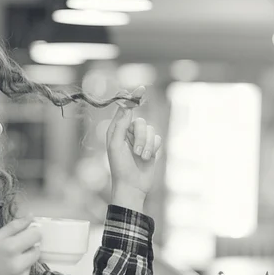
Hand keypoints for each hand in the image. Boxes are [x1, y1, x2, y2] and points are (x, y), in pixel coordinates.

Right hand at [0, 215, 40, 274]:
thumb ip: (13, 226)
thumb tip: (31, 216)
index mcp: (10, 247)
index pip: (36, 235)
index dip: (31, 234)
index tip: (25, 236)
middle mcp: (19, 263)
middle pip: (37, 250)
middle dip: (28, 249)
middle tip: (13, 252)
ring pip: (32, 264)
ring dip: (24, 262)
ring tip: (7, 266)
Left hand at [106, 86, 161, 212]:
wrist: (132, 186)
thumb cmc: (119, 167)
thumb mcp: (115, 144)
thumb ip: (120, 124)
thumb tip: (126, 106)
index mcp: (116, 130)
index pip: (125, 110)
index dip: (132, 99)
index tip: (141, 88)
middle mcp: (128, 132)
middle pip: (141, 122)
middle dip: (140, 137)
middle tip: (136, 152)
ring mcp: (141, 140)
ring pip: (151, 130)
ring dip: (147, 145)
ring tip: (141, 157)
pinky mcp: (151, 147)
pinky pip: (158, 138)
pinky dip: (153, 148)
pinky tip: (147, 159)